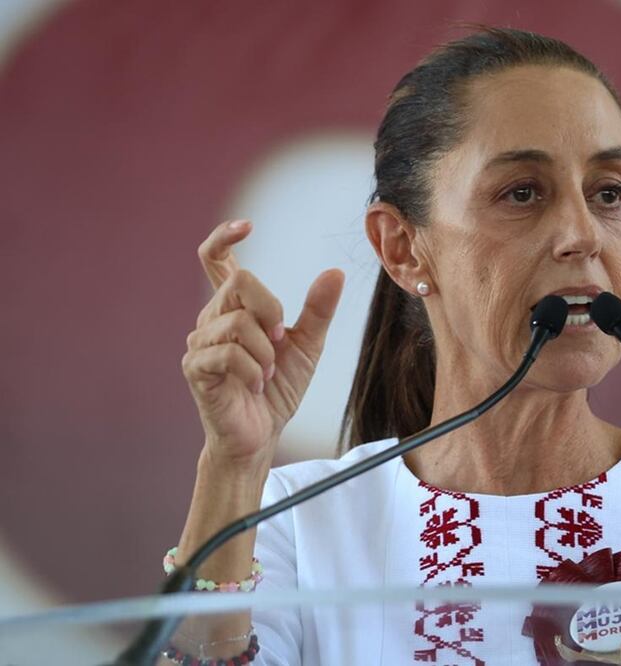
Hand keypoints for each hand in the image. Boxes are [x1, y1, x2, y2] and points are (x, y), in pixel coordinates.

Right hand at [181, 220, 344, 467]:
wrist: (261, 434)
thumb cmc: (278, 389)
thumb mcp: (308, 345)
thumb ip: (318, 309)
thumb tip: (334, 271)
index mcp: (234, 308)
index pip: (215, 259)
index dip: (224, 237)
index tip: (247, 226)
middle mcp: (211, 318)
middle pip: (241, 283)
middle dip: (272, 311)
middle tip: (279, 341)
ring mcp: (199, 342)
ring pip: (238, 322)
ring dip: (266, 352)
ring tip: (266, 373)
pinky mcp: (195, 368)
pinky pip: (229, 353)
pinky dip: (253, 369)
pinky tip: (256, 384)